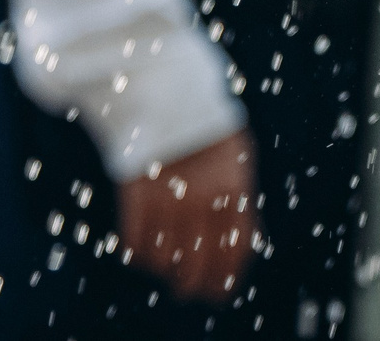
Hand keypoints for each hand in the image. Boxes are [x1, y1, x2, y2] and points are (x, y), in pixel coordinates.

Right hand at [118, 130, 257, 302]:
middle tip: (183, 287)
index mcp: (233, 191)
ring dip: (161, 267)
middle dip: (189, 285)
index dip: (224, 281)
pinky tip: (139, 248)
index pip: (234, 254)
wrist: (165, 86)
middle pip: (194, 268)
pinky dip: (135, 252)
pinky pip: (133, 242)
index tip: (216, 292)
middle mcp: (201, 202)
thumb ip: (239, 196)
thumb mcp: (236, 152)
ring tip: (161, 261)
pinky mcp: (134, 193)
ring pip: (161, 261)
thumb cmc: (203, 119)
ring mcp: (166, 199)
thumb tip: (245, 242)